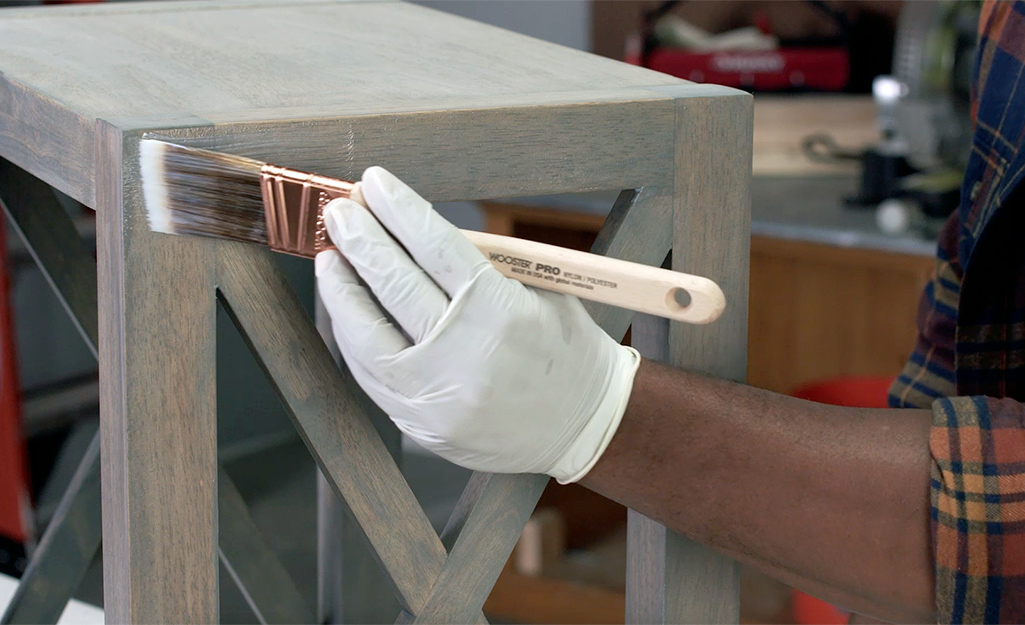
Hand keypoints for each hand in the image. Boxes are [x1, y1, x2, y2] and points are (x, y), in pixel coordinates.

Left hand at [315, 167, 639, 482]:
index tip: (375, 184)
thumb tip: (411, 232)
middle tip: (339, 212)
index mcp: (502, 310)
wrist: (585, 426)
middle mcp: (465, 353)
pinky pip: (372, 375)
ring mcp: (439, 395)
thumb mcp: (540, 292)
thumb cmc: (566, 351)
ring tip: (331, 259)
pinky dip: (354, 338)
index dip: (399, 209)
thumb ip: (480, 265)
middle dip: (362, 240)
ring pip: (368, 335)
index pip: (434, 245)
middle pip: (395, 284)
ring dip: (342, 291)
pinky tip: (346, 311)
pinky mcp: (422, 424)